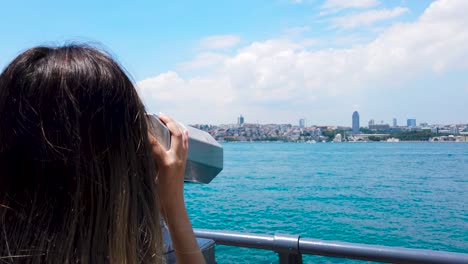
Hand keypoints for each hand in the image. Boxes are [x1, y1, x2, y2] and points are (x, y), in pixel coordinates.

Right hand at [149, 113, 204, 262]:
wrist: (173, 207)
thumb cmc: (158, 197)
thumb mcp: (148, 179)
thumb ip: (145, 163)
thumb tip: (139, 149)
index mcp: (167, 163)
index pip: (155, 143)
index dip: (146, 133)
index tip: (138, 123)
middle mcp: (177, 159)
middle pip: (175, 134)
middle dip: (168, 121)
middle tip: (159, 114)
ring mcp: (182, 161)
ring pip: (182, 138)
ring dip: (176, 126)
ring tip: (167, 119)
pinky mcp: (183, 163)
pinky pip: (185, 145)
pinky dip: (183, 136)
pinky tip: (182, 130)